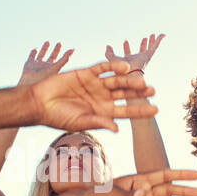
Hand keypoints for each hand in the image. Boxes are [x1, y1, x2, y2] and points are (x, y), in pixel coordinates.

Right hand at [18, 40, 73, 86]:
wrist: (30, 87)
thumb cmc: (44, 80)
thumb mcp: (56, 68)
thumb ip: (64, 59)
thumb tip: (73, 49)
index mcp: (53, 69)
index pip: (61, 60)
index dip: (66, 54)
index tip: (71, 49)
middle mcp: (46, 67)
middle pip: (52, 57)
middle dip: (56, 50)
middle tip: (60, 43)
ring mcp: (37, 66)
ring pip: (41, 55)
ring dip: (45, 49)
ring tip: (48, 42)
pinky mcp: (28, 65)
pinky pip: (31, 57)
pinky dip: (32, 53)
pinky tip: (35, 49)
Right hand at [29, 60, 157, 132]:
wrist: (40, 103)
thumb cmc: (58, 117)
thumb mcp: (80, 122)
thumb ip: (98, 123)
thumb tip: (117, 129)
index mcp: (103, 112)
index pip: (126, 111)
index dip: (140, 110)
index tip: (155, 109)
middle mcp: (102, 98)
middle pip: (125, 94)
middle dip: (138, 92)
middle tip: (152, 90)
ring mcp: (95, 85)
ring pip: (117, 81)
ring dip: (129, 80)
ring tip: (141, 81)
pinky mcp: (86, 73)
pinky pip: (102, 68)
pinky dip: (113, 66)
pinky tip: (124, 67)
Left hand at [103, 33, 163, 76]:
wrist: (129, 74)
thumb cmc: (120, 69)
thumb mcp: (113, 58)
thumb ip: (109, 53)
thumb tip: (107, 45)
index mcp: (129, 61)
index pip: (128, 53)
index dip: (126, 47)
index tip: (125, 41)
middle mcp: (137, 59)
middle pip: (141, 51)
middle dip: (143, 45)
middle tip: (144, 39)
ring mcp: (144, 58)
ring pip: (150, 48)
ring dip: (151, 42)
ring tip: (153, 35)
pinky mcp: (149, 56)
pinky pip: (155, 47)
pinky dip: (159, 41)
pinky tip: (162, 35)